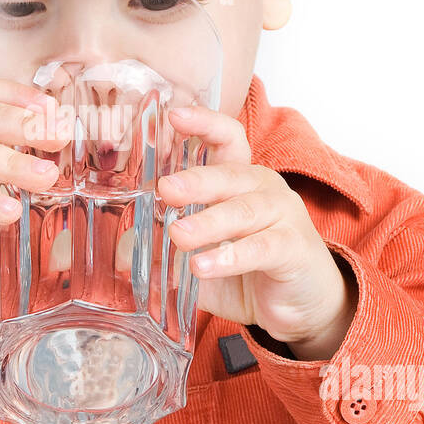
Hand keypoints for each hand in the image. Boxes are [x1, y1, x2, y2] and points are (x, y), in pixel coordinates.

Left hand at [157, 106, 356, 359]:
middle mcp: (264, 190)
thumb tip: (121, 249)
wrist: (302, 307)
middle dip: (196, 180)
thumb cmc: (249, 272)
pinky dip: (231, 257)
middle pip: (231, 174)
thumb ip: (166, 251)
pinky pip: (262, 248)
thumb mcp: (202, 256)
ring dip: (209, 222)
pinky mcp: (295, 249)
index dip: (205, 123)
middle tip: (165, 189)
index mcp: (240, 181)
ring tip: (178, 235)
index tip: (173, 116)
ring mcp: (284, 217)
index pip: (228, 139)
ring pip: (245, 211)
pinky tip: (203, 266)